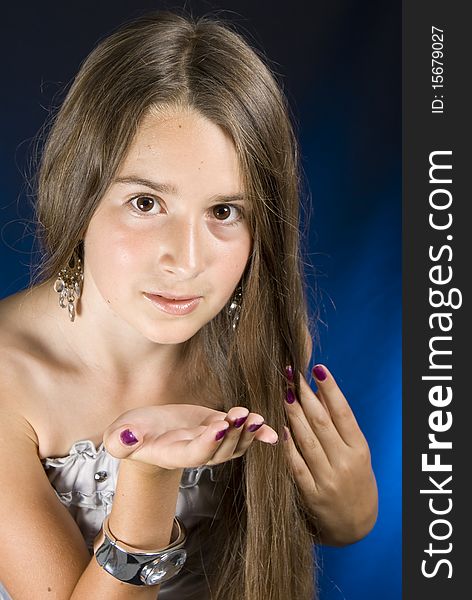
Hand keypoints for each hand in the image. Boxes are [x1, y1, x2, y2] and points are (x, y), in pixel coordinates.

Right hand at [103, 403, 277, 469]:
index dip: (208, 442)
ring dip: (247, 434)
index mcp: (172, 454)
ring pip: (234, 446)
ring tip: (254, 417)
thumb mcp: (118, 436)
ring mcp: (210, 443)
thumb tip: (127, 438)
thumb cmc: (130, 435)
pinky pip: (241, 437)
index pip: (194, 454)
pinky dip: (257, 436)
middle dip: (233, 435)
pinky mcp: (218, 429)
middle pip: (220, 451)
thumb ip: (121, 440)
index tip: (219, 426)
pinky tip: (271, 431)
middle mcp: (195, 453)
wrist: (145, 434)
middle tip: (241, 416)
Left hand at [283, 364, 377, 545]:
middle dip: (305, 395)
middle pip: (322, 423)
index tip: (317, 369)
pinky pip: (296, 466)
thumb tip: (320, 391)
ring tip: (283, 392)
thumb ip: (339, 426)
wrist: (356, 526)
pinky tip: (280, 427)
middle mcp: (345, 463)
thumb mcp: (357, 453)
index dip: (330, 389)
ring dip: (293, 414)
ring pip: (307, 440)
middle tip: (291, 374)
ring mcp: (328, 480)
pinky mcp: (311, 495)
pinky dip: (288, 446)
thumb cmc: (355, 480)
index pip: (343, 413)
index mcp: (360, 450)